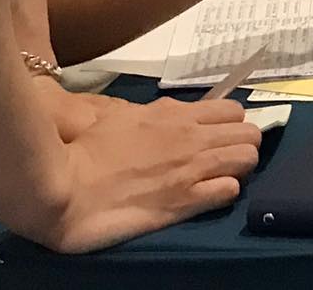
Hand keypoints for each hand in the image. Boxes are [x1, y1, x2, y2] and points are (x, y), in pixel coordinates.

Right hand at [39, 96, 261, 252]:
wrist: (64, 187)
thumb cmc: (86, 150)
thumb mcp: (125, 117)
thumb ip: (156, 115)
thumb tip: (171, 114)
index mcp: (176, 114)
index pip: (233, 110)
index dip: (233, 124)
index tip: (223, 137)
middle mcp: (192, 138)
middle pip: (249, 134)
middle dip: (244, 145)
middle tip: (226, 160)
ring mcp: (191, 169)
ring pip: (247, 159)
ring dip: (240, 169)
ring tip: (222, 178)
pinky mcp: (185, 202)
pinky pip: (229, 192)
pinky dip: (226, 192)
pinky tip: (209, 197)